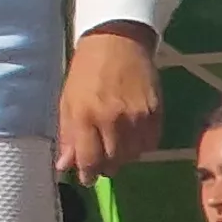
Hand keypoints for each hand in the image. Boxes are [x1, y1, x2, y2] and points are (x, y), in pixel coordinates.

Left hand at [56, 24, 162, 179]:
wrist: (117, 42)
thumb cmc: (86, 71)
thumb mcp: (67, 100)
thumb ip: (68, 134)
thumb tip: (64, 166)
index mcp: (86, 116)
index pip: (89, 159)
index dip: (87, 173)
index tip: (86, 178)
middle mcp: (113, 120)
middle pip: (114, 161)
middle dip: (106, 167)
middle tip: (101, 163)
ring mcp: (138, 117)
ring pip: (134, 155)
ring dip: (124, 157)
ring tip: (115, 147)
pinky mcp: (157, 113)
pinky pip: (151, 143)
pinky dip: (141, 146)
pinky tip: (131, 137)